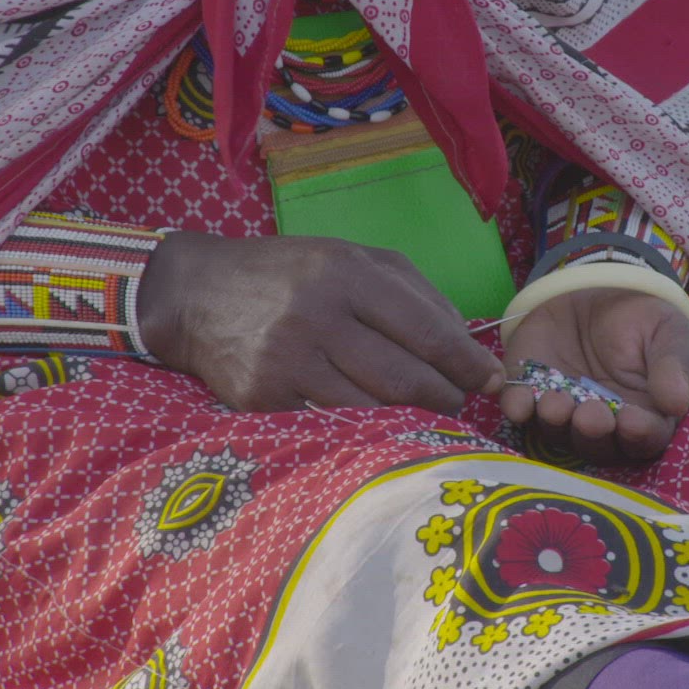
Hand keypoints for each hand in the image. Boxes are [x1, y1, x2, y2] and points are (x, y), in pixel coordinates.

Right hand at [138, 232, 503, 412]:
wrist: (196, 294)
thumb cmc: (290, 274)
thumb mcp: (351, 258)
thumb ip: (414, 293)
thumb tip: (468, 346)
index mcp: (347, 274)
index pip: (427, 331)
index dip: (467, 363)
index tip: (492, 381)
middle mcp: (318, 315)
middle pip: (406, 378)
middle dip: (446, 398)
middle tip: (459, 403)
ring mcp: (288, 360)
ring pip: (373, 409)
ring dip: (410, 420)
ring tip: (424, 415)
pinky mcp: (263, 398)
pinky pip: (331, 424)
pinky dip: (364, 429)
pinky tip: (378, 424)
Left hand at [498, 288, 688, 464]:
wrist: (597, 291)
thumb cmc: (643, 321)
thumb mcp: (669, 335)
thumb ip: (674, 367)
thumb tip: (677, 402)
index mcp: (644, 416)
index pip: (644, 439)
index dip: (638, 435)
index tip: (632, 421)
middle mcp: (602, 425)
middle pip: (596, 445)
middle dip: (592, 432)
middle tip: (591, 415)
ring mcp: (563, 412)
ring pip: (557, 433)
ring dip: (556, 423)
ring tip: (557, 402)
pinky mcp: (529, 392)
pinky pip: (520, 408)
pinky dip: (517, 407)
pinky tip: (517, 403)